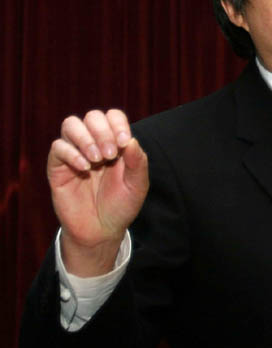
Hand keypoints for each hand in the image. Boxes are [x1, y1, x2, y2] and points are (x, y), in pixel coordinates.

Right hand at [48, 109, 148, 275]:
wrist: (102, 230)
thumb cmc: (121, 205)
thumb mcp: (137, 185)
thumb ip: (137, 162)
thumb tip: (131, 140)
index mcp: (114, 143)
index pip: (112, 116)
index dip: (118, 123)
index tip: (124, 143)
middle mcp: (94, 143)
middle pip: (92, 117)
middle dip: (103, 131)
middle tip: (110, 154)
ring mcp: (75, 153)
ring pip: (71, 125)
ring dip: (85, 138)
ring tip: (96, 159)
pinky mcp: (58, 167)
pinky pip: (58, 147)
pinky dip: (71, 153)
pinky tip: (85, 168)